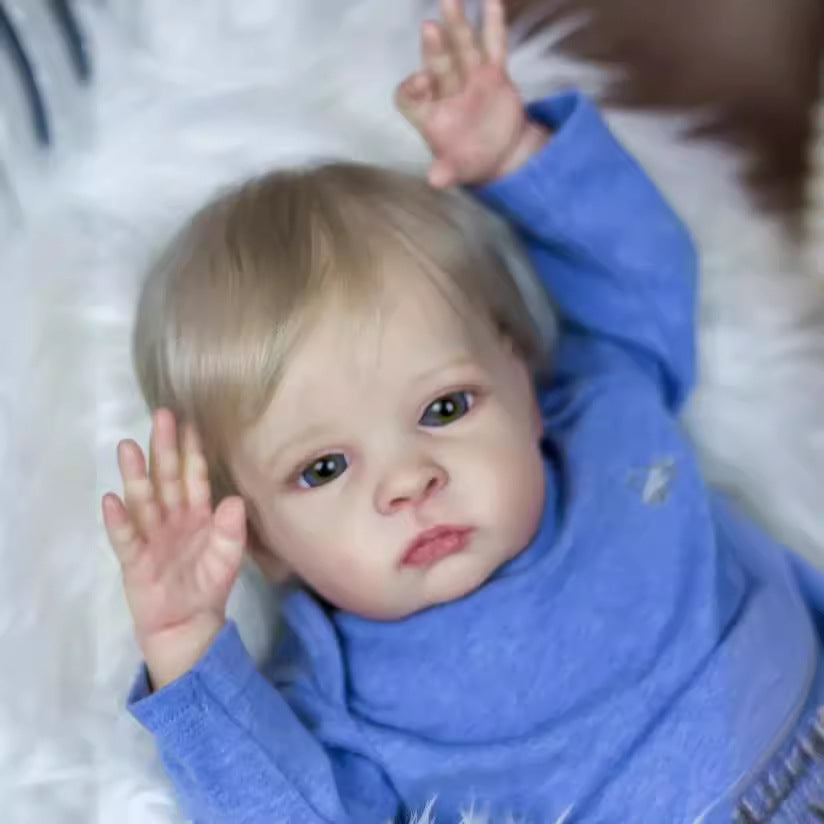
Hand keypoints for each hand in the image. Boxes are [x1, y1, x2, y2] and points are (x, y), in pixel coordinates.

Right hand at [102, 409, 245, 688]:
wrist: (188, 624)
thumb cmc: (208, 584)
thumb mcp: (228, 557)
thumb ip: (231, 530)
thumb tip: (234, 500)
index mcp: (196, 513)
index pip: (194, 476)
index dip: (192, 451)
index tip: (191, 421)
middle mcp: (171, 517)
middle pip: (166, 477)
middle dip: (163, 447)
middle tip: (161, 415)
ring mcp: (151, 535)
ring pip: (143, 499)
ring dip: (135, 474)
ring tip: (127, 447)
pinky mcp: (134, 559)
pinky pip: (125, 537)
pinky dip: (118, 520)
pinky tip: (111, 500)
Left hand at [395, 0, 548, 186]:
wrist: (500, 155)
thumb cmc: (470, 162)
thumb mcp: (456, 172)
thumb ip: (445, 173)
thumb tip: (435, 181)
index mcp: (430, 115)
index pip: (409, 97)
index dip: (411, 89)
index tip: (421, 84)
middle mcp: (447, 92)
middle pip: (438, 66)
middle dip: (433, 50)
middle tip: (429, 28)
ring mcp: (470, 79)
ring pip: (461, 49)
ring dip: (456, 25)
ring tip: (450, 0)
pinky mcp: (493, 74)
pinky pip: (493, 46)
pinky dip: (492, 25)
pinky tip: (490, 1)